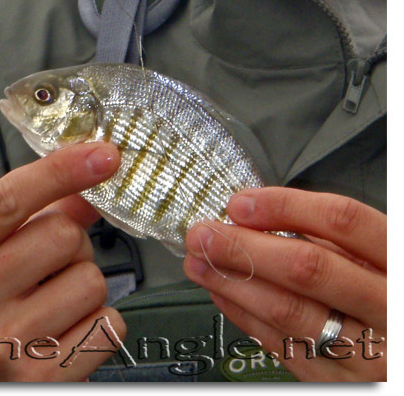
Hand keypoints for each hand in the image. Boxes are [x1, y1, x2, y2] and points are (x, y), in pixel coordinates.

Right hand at [0, 142, 125, 381]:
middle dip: (75, 246)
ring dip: (88, 288)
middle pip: (63, 235)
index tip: (102, 155)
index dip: (61, 170)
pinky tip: (70, 332)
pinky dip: (101, 324)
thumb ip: (41, 210)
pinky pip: (108, 324)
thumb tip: (90, 180)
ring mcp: (5, 344)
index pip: (8, 199)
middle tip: (56, 267)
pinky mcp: (43, 377)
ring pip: (92, 281)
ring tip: (59, 303)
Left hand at [184, 187, 385, 381]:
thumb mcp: (383, 259)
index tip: (241, 203)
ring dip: (232, 283)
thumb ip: (338, 241)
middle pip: (306, 268)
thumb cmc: (392, 298)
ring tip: (199, 263)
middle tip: (203, 235)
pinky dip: (245, 316)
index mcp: (400, 263)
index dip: (285, 207)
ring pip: (287, 311)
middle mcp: (388, 308)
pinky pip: (283, 345)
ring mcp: (366, 351)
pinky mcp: (338, 381)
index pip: (341, 222)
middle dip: (244, 247)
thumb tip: (267, 220)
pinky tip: (223, 295)